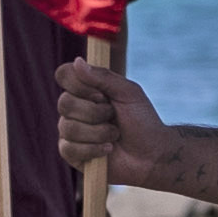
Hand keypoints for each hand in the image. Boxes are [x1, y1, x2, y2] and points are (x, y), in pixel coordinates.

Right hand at [54, 61, 165, 184]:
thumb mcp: (128, 93)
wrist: (153, 154)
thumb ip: (104, 77)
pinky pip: (69, 149)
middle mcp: (75, 108)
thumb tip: (77, 62)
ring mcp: (70, 131)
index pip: (64, 75)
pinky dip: (93, 149)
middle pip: (64, 103)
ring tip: (115, 135)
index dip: (78, 85)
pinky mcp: (71, 154)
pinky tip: (108, 150)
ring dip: (99, 133)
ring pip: (68, 128)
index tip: (101, 95)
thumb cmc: (142, 121)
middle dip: (95, 113)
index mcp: (87, 89)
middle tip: (113, 117)